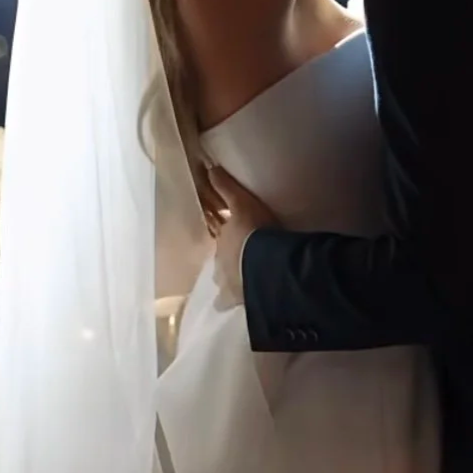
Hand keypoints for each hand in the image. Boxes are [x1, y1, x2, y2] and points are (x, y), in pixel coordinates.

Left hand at [208, 167, 278, 308]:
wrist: (263, 263)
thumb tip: (209, 168)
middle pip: (222, 261)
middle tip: (243, 260)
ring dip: (232, 280)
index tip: (236, 238)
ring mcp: (226, 283)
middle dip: (230, 260)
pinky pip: (228, 303)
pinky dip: (231, 302)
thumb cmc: (254, 231)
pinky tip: (238, 304)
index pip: (223, 237)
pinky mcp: (235, 299)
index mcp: (223, 239)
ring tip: (244, 281)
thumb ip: (228, 188)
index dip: (229, 238)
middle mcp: (219, 262)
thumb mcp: (243, 204)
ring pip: (223, 282)